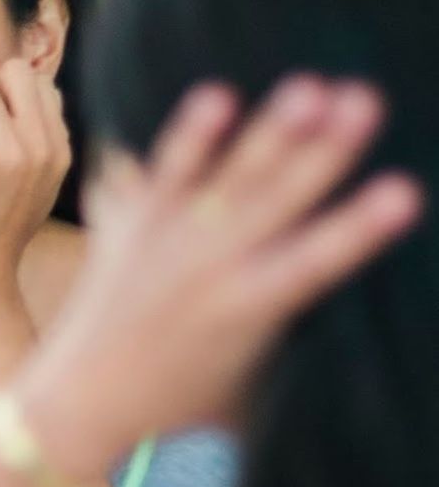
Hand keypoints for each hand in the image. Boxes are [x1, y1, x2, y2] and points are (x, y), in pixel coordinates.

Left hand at [17, 76, 422, 477]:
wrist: (82, 397)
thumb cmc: (174, 400)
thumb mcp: (244, 375)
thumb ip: (283, 327)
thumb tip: (333, 299)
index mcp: (248, 310)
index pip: (315, 261)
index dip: (360, 226)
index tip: (405, 190)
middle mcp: (211, 268)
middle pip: (278, 201)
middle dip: (325, 151)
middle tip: (365, 100)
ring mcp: (168, 239)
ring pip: (228, 176)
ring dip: (269, 131)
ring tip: (308, 87)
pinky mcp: (132, 222)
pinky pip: (162, 171)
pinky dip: (189, 136)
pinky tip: (217, 93)